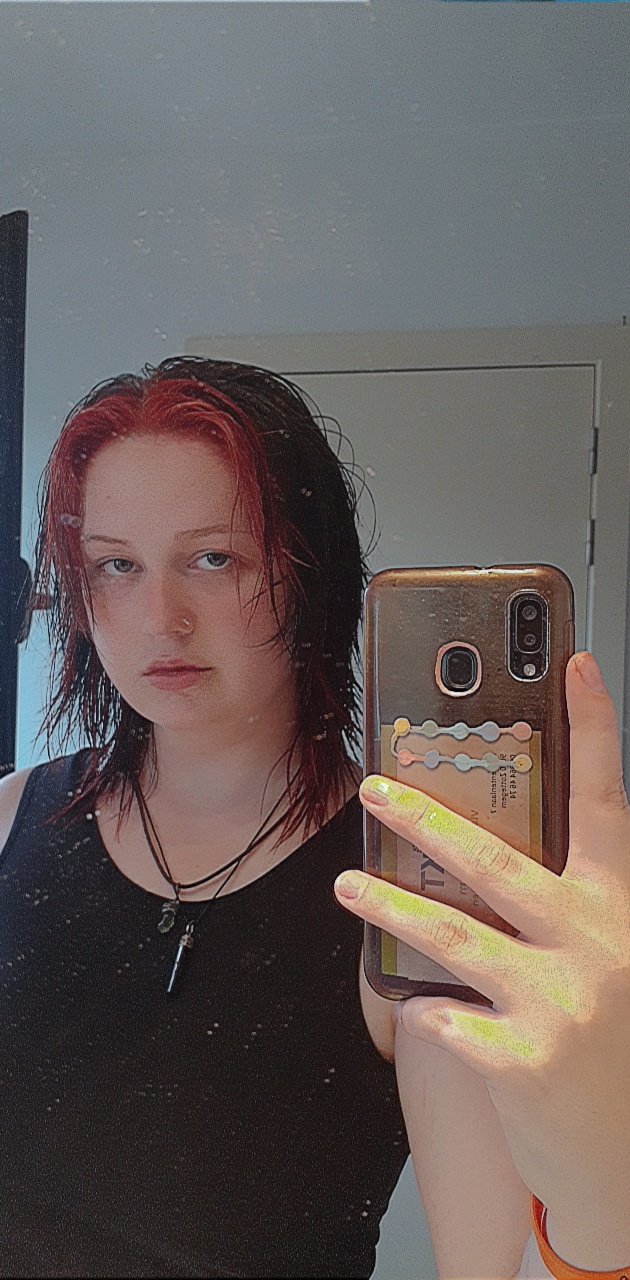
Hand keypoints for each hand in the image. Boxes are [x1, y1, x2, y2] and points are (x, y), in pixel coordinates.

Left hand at [334, 652, 629, 1257]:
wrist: (627, 1154)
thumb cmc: (611, 1043)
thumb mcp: (607, 957)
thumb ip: (562, 905)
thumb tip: (485, 854)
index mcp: (616, 909)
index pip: (605, 801)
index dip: (593, 730)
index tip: (576, 666)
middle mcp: (594, 944)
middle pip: (498, 862)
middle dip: (427, 820)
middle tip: (378, 788)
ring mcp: (561, 1003)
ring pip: (453, 936)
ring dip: (389, 905)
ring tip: (347, 883)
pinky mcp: (526, 1062)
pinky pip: (447, 1020)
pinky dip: (425, 1013)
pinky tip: (416, 1011)